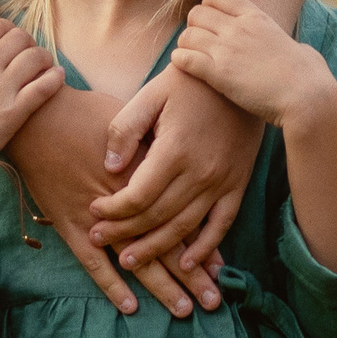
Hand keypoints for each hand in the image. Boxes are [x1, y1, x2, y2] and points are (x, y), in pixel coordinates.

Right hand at [0, 18, 66, 173]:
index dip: (11, 30)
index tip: (14, 43)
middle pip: (20, 37)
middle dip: (30, 44)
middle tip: (32, 59)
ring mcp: (0, 89)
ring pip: (36, 57)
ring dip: (45, 60)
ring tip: (46, 69)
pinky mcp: (14, 112)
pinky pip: (44, 86)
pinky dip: (55, 78)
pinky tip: (58, 78)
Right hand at [9, 83, 206, 318]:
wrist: (37, 118)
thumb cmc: (84, 112)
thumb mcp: (134, 118)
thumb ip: (158, 146)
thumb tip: (182, 158)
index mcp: (148, 177)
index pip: (183, 219)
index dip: (203, 245)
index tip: (221, 269)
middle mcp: (129, 204)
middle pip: (168, 246)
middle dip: (192, 277)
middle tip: (213, 301)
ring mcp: (99, 219)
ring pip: (138, 261)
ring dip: (162, 287)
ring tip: (184, 309)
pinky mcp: (71, 226)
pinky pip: (94, 264)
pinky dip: (112, 286)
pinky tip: (131, 307)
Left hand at [90, 57, 266, 291]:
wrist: (243, 73)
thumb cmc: (189, 82)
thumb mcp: (150, 94)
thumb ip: (125, 129)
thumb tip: (110, 167)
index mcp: (174, 150)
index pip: (138, 196)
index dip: (113, 210)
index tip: (94, 210)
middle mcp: (199, 173)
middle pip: (157, 217)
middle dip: (125, 233)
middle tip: (99, 240)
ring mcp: (222, 182)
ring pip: (185, 227)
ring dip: (157, 249)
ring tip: (130, 260)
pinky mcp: (238, 184)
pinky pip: (222, 224)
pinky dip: (206, 248)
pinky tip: (188, 264)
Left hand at [168, 0, 336, 131]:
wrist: (307, 97)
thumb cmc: (310, 76)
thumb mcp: (302, 49)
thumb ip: (292, 46)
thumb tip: (299, 51)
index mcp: (257, 18)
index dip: (208, 5)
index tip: (210, 20)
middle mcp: (238, 28)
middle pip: (197, 13)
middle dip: (194, 26)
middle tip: (199, 43)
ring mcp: (227, 50)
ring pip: (187, 35)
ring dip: (185, 45)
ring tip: (190, 56)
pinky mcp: (218, 74)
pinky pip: (184, 59)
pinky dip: (180, 61)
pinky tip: (184, 67)